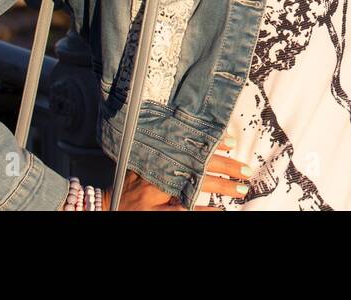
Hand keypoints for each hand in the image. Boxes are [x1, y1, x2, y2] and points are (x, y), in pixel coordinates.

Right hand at [99, 137, 251, 210]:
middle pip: (197, 168)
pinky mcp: (156, 215)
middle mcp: (158, 176)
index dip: (210, 145)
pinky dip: (203, 212)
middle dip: (224, 168)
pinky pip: (185, 213)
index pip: (188, 147)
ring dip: (220, 189)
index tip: (231, 141)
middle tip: (246, 170)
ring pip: (195, 190)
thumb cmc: (127, 182)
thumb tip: (193, 136)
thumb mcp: (142, 161)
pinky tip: (220, 212)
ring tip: (241, 189)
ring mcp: (157, 198)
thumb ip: (162, 150)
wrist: (105, 205)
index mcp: (156, 159)